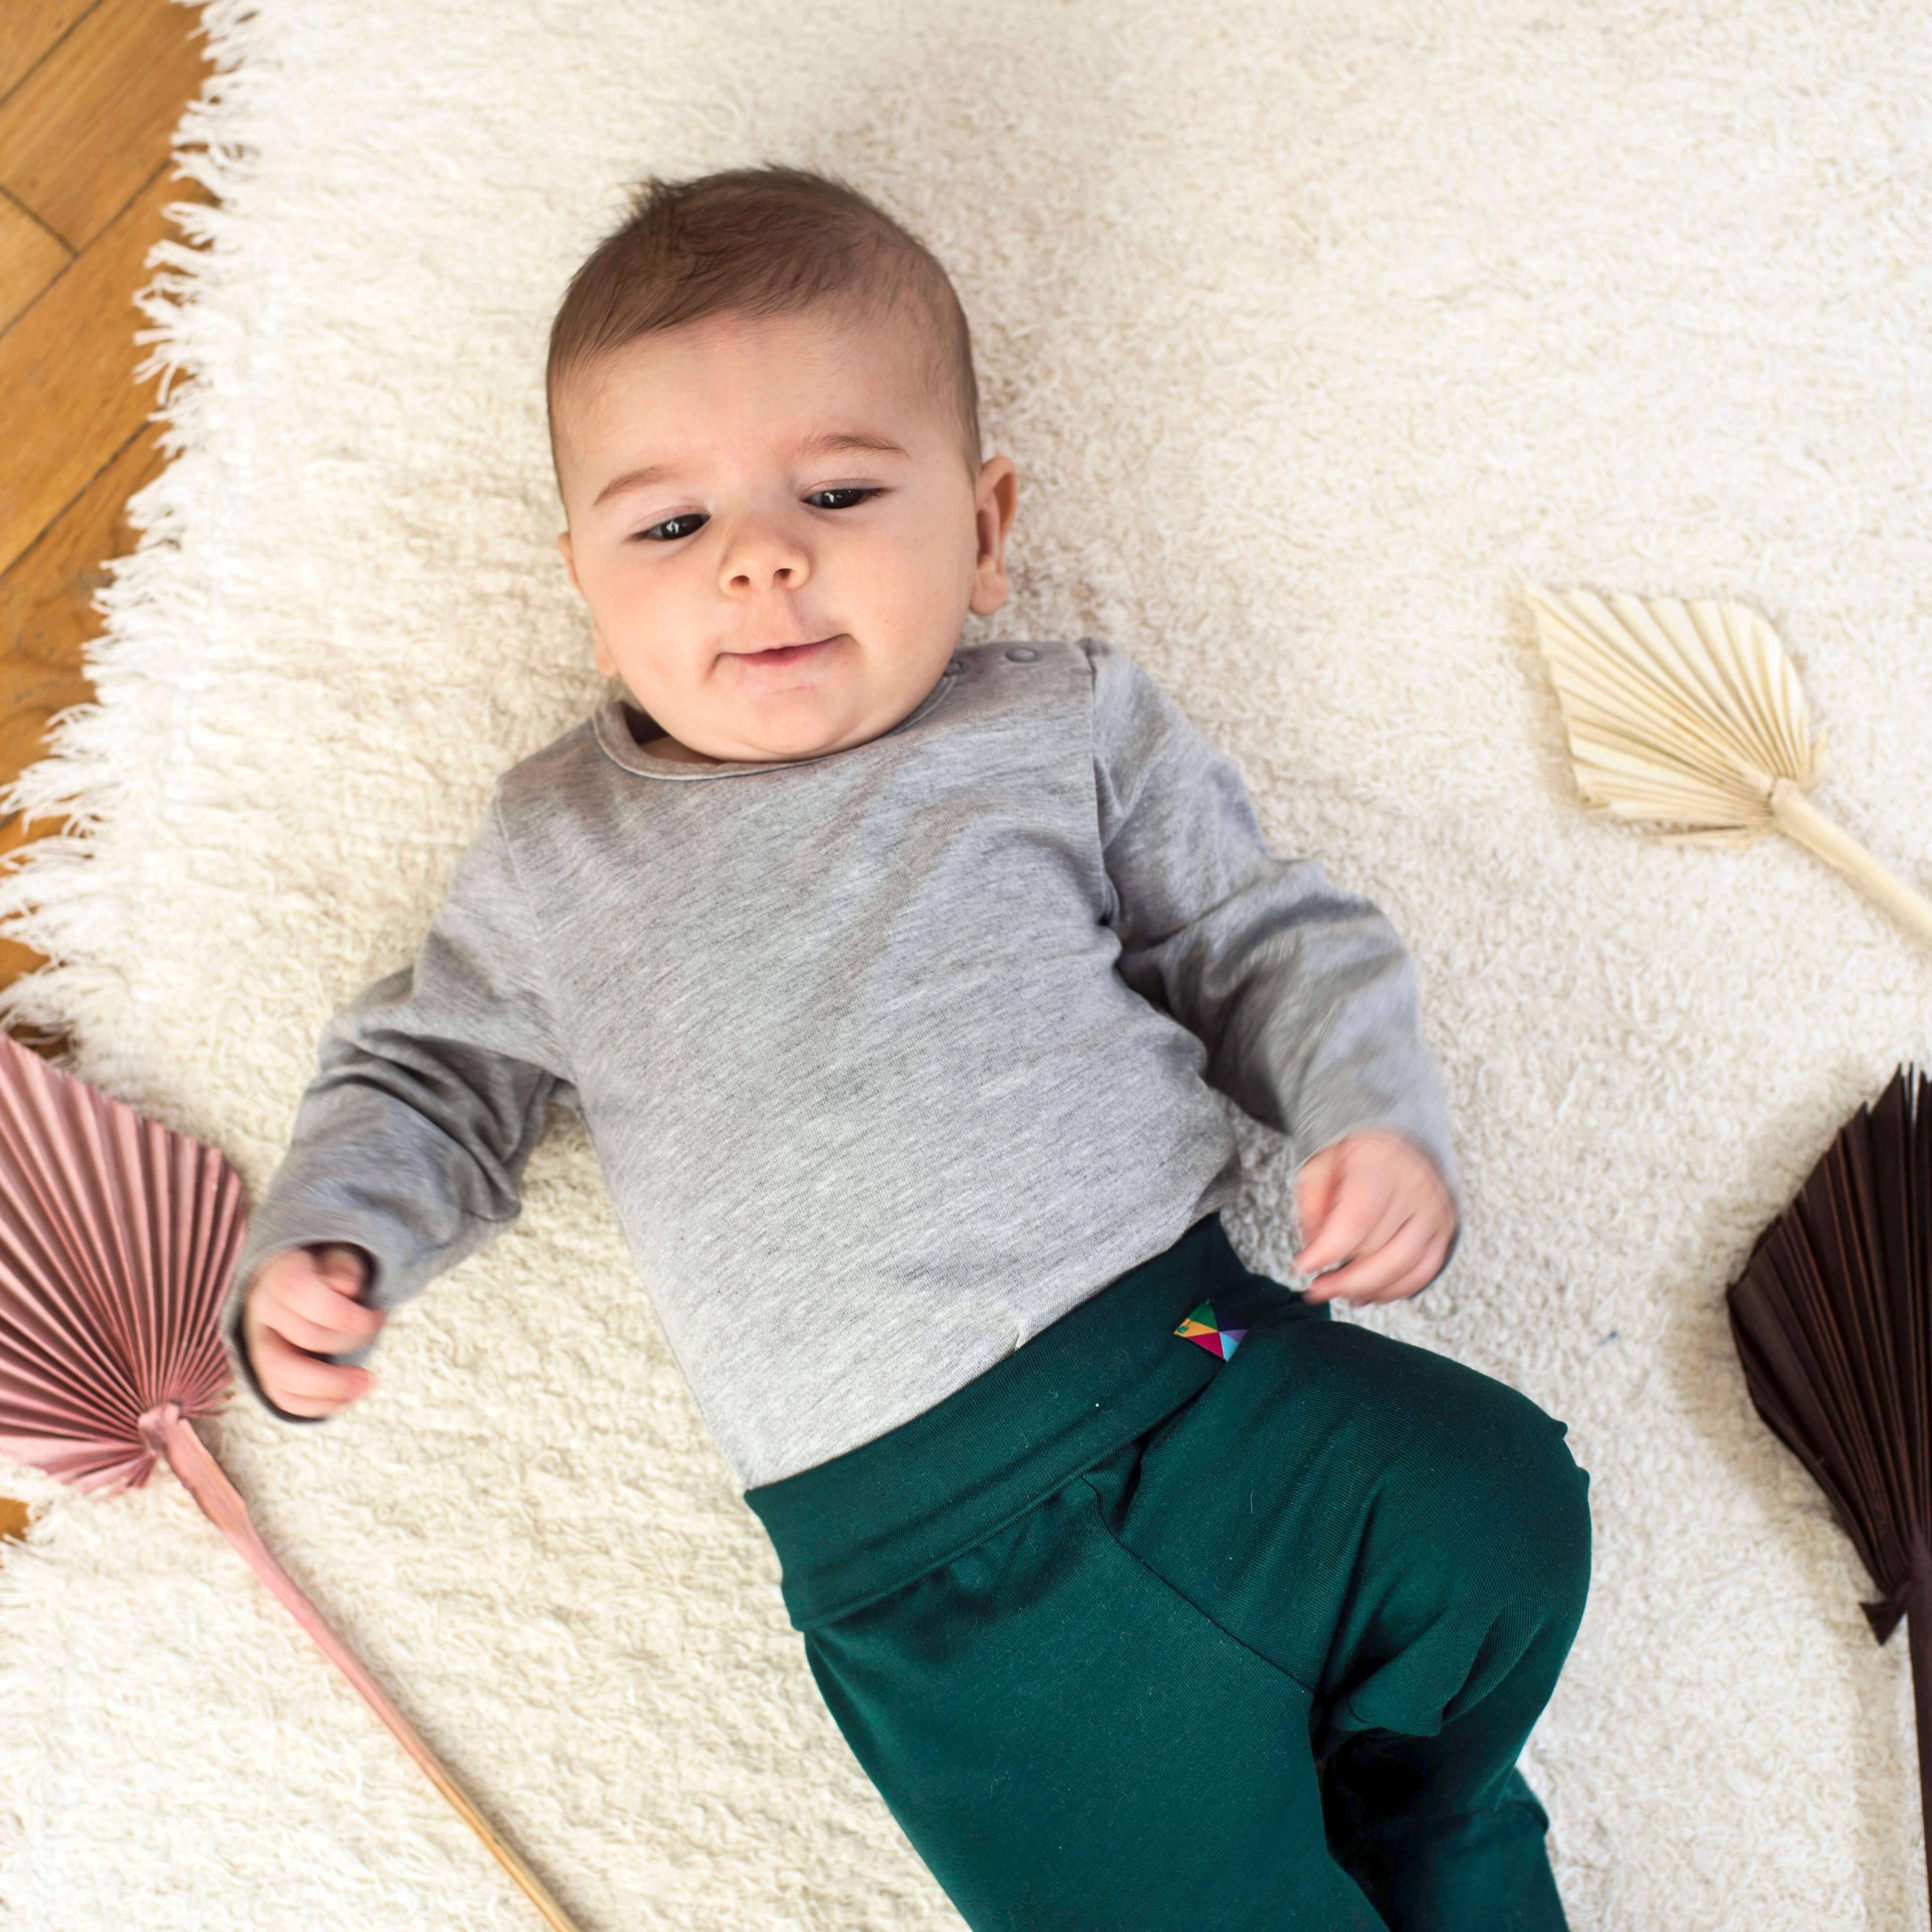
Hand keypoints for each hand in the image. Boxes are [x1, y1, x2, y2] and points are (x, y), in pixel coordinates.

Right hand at [241, 1243, 384, 1416]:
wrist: (307, 1274)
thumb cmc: (330, 1266)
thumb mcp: (340, 1255)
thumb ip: (344, 1266)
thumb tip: (347, 1284)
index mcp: (278, 1274)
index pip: (296, 1295)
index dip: (338, 1313)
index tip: (377, 1316)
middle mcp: (261, 1311)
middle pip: (284, 1353)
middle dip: (332, 1370)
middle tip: (370, 1374)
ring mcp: (259, 1343)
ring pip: (279, 1379)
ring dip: (327, 1391)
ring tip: (366, 1384)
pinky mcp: (267, 1367)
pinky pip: (282, 1397)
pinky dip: (316, 1405)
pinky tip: (347, 1398)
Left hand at [1292, 1130, 1455, 1305]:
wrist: (1396, 1142)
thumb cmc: (1352, 1156)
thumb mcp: (1319, 1167)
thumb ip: (1312, 1206)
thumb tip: (1313, 1253)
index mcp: (1380, 1163)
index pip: (1358, 1216)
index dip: (1329, 1250)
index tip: (1303, 1266)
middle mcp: (1416, 1188)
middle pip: (1381, 1249)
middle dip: (1343, 1279)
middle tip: (1316, 1288)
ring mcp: (1435, 1211)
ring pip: (1404, 1267)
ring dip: (1367, 1289)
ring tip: (1340, 1292)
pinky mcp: (1444, 1231)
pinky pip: (1424, 1272)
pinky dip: (1394, 1290)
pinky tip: (1368, 1293)